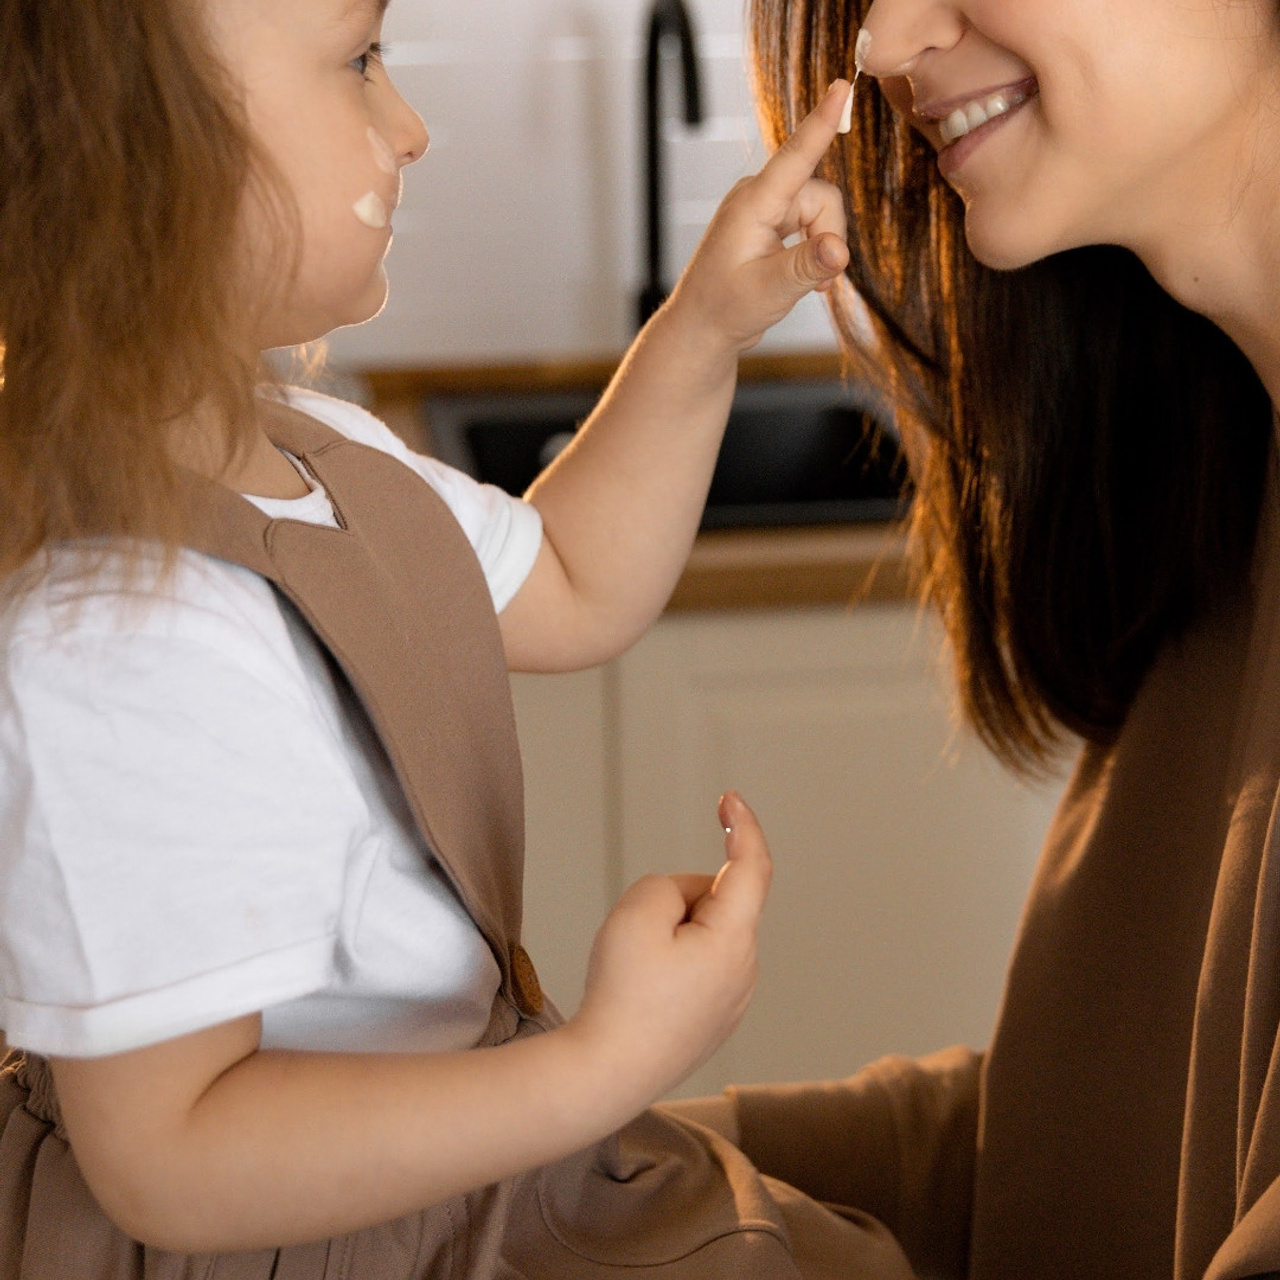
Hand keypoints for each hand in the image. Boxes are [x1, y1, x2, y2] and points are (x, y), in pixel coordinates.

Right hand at [567, 792, 772, 1111]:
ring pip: (706, 935)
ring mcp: (734, 999)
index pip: (751, 866)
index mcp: (734, 939)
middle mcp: (746, 969)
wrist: (607, 1074)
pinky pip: (699, 967)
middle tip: (637, 931)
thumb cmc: (622, 994)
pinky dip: (674, 961)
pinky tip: (644, 993)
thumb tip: (693, 900)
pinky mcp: (716, 1019)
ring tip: (637, 972)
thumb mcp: (638, 910)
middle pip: (719, 901)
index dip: (743, 826)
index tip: (730, 800)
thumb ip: (671, 884)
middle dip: (679, 898)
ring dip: (673, 932)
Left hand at [664, 81, 852, 352]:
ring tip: (806, 285)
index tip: (841, 86)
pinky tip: (804, 280)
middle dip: (828, 235)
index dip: (821, 122)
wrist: (702, 327)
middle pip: (820, 196)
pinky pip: (810, 223)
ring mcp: (763, 209)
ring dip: (822, 247)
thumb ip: (807, 267)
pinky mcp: (769, 223)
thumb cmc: (725, 307)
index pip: (795, 156)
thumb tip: (839, 250)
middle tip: (819, 281)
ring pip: (819, 212)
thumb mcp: (770, 290)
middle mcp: (758, 197)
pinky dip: (814, 251)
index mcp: (753, 205)